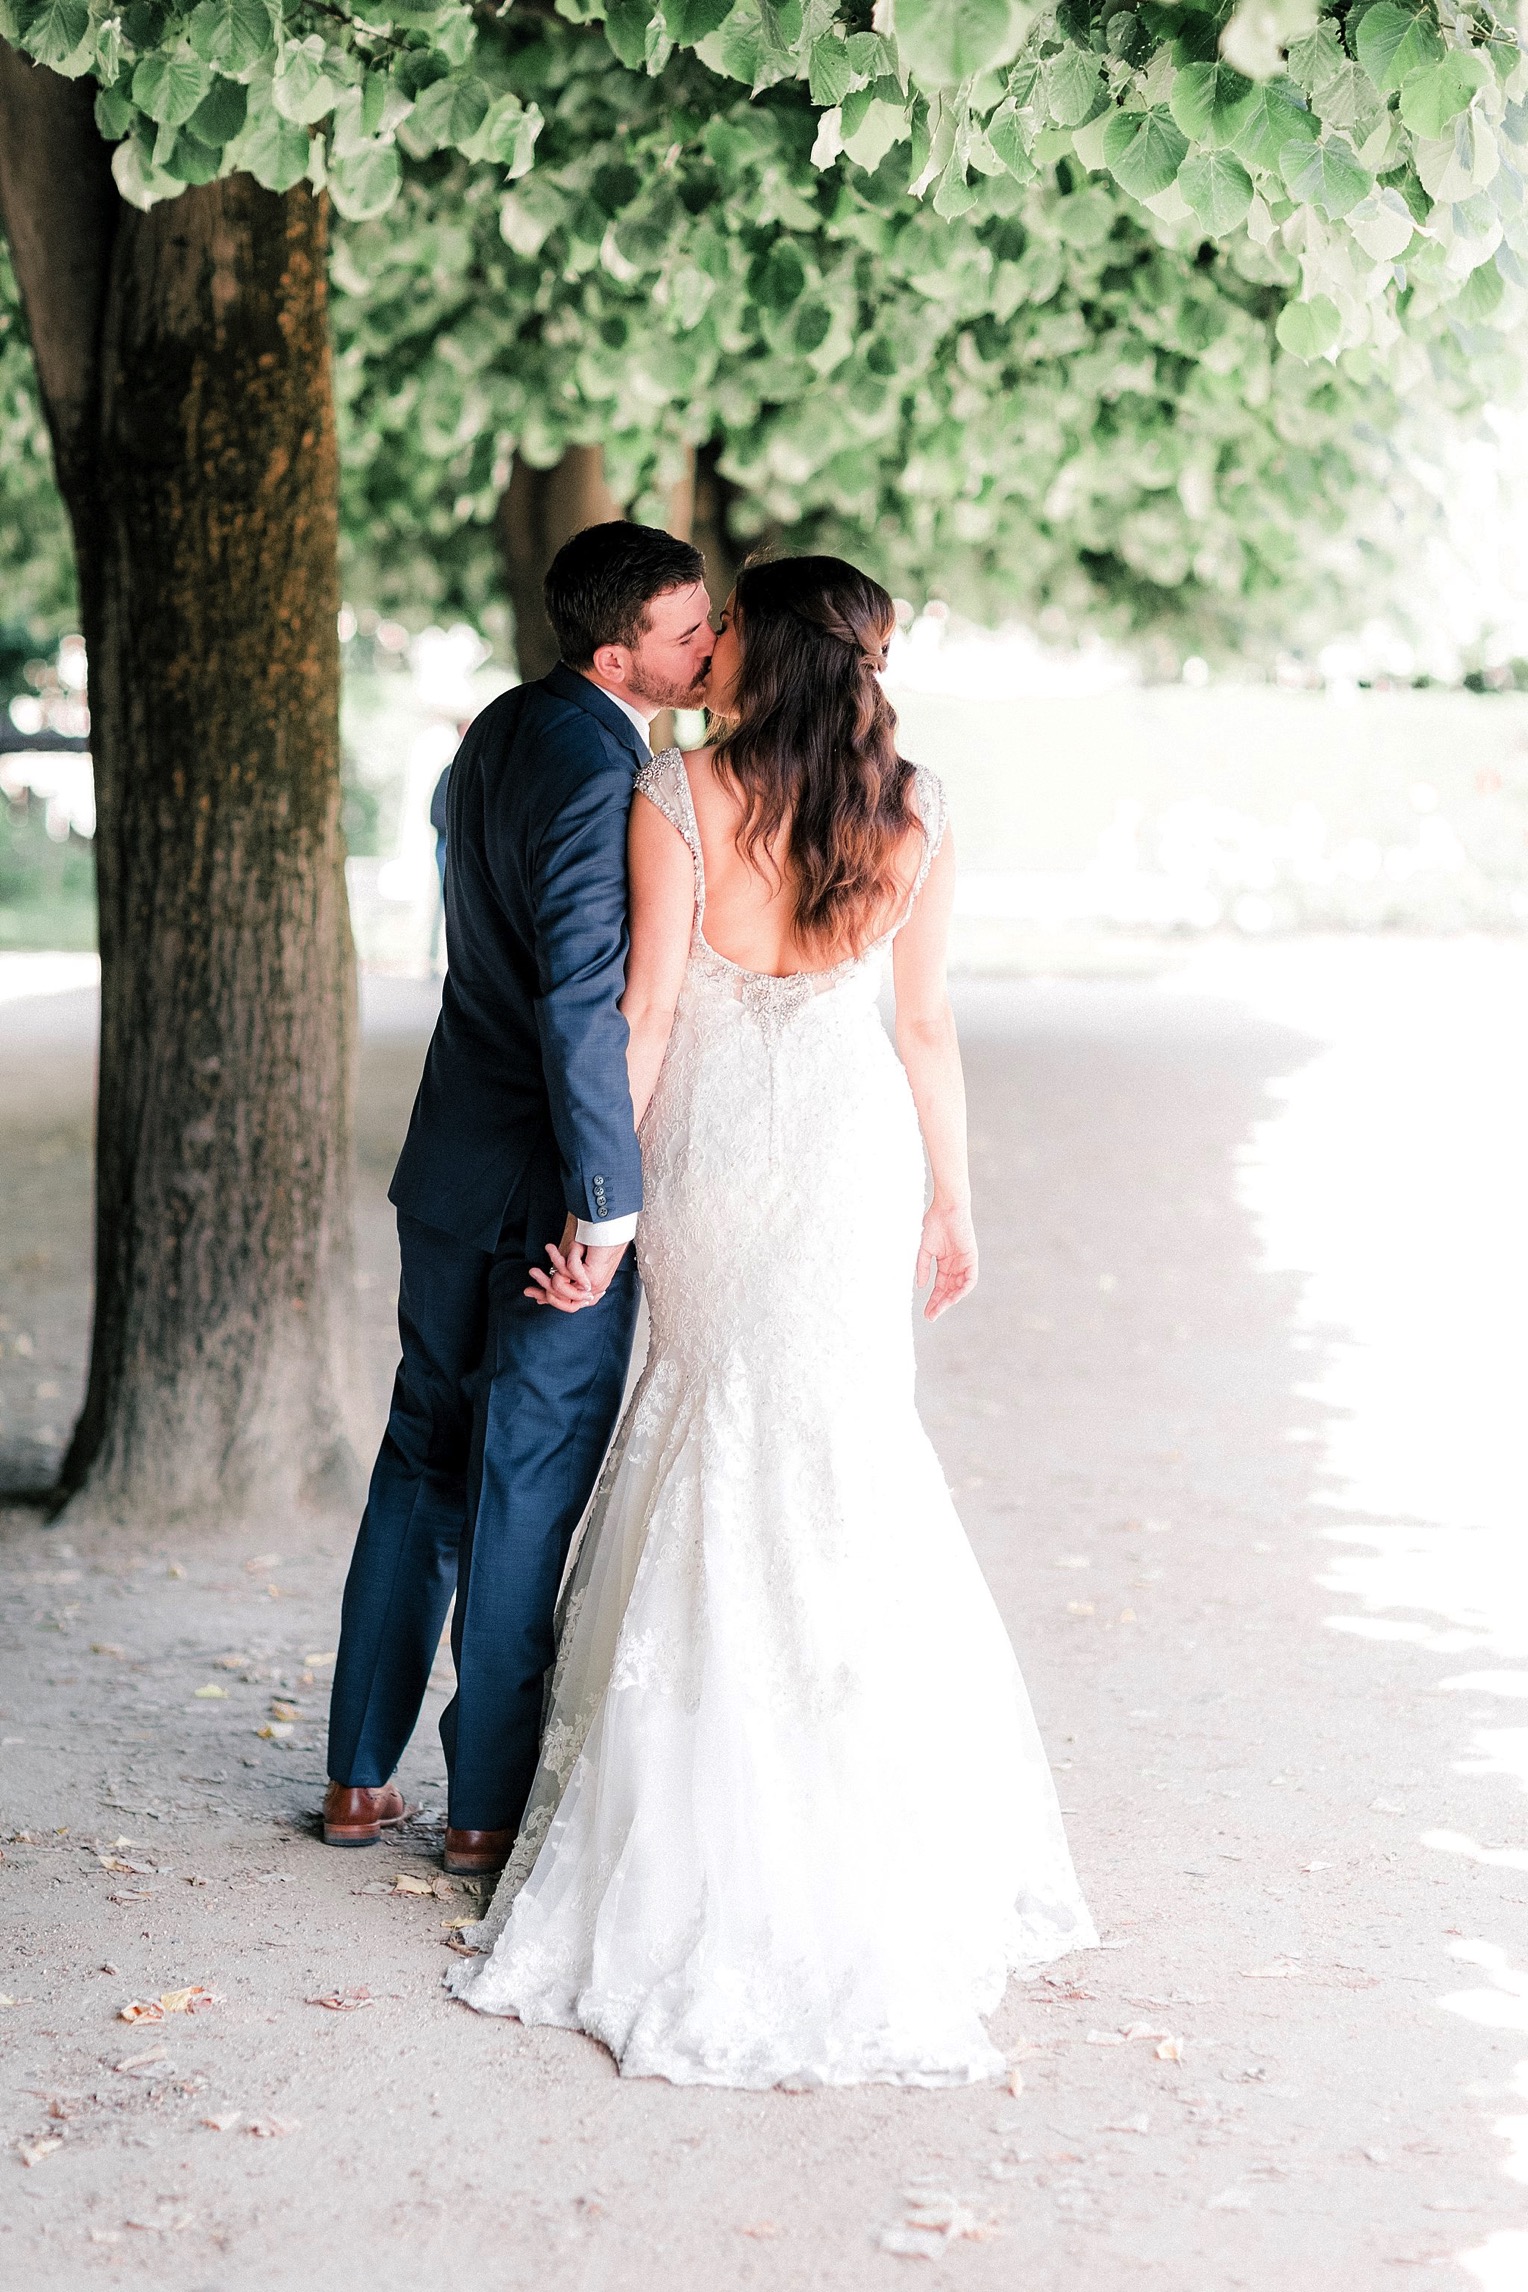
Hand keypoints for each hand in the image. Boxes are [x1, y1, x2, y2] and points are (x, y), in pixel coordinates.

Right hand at [525, 1214, 628, 1311]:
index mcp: (587, 1290)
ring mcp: (594, 1286)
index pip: (564, 1303)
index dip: (546, 1298)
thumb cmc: (590, 1241)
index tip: (530, 1291)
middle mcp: (592, 1291)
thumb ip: (559, 1278)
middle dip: (544, 1282)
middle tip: (533, 1272)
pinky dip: (569, 1256)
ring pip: (561, 1284)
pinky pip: (570, 1271)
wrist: (608, 1229)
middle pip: (560, 1298)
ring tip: (550, 1248)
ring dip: (557, 1260)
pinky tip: (574, 1246)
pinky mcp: (594, 1277)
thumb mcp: (570, 1263)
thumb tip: (540, 1300)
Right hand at [917, 1199, 977, 1321]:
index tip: (926, 1314)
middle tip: (931, 1317)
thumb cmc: (933, 1224)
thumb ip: (922, 1267)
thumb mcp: (924, 1250)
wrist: (946, 1208)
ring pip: (959, 1288)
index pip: (939, 1287)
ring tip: (940, 1309)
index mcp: (944, 1264)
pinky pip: (970, 1279)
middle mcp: (955, 1266)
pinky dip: (963, 1289)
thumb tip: (920, 1286)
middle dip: (940, 1304)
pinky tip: (953, 1297)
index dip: (933, 1301)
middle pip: (948, 1291)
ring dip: (950, 1300)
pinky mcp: (971, 1258)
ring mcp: (964, 1263)